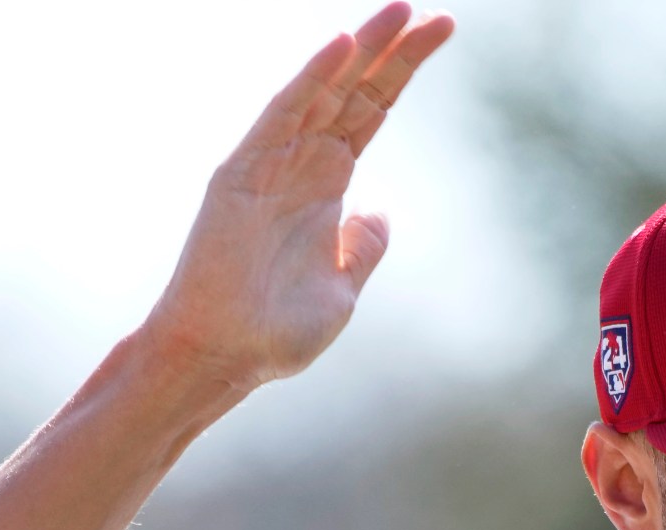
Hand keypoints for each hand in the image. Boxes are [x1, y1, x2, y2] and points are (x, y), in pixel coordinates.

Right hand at [143, 4, 454, 387]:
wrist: (224, 358)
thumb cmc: (275, 332)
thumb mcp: (341, 288)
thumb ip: (362, 247)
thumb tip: (379, 212)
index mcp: (327, 184)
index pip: (372, 110)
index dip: (402, 72)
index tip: (441, 31)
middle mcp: (301, 162)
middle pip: (354, 91)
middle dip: (393, 51)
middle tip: (434, 13)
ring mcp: (271, 162)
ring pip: (323, 91)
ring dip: (360, 49)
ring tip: (400, 10)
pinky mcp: (242, 172)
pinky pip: (282, 115)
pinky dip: (311, 79)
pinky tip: (342, 46)